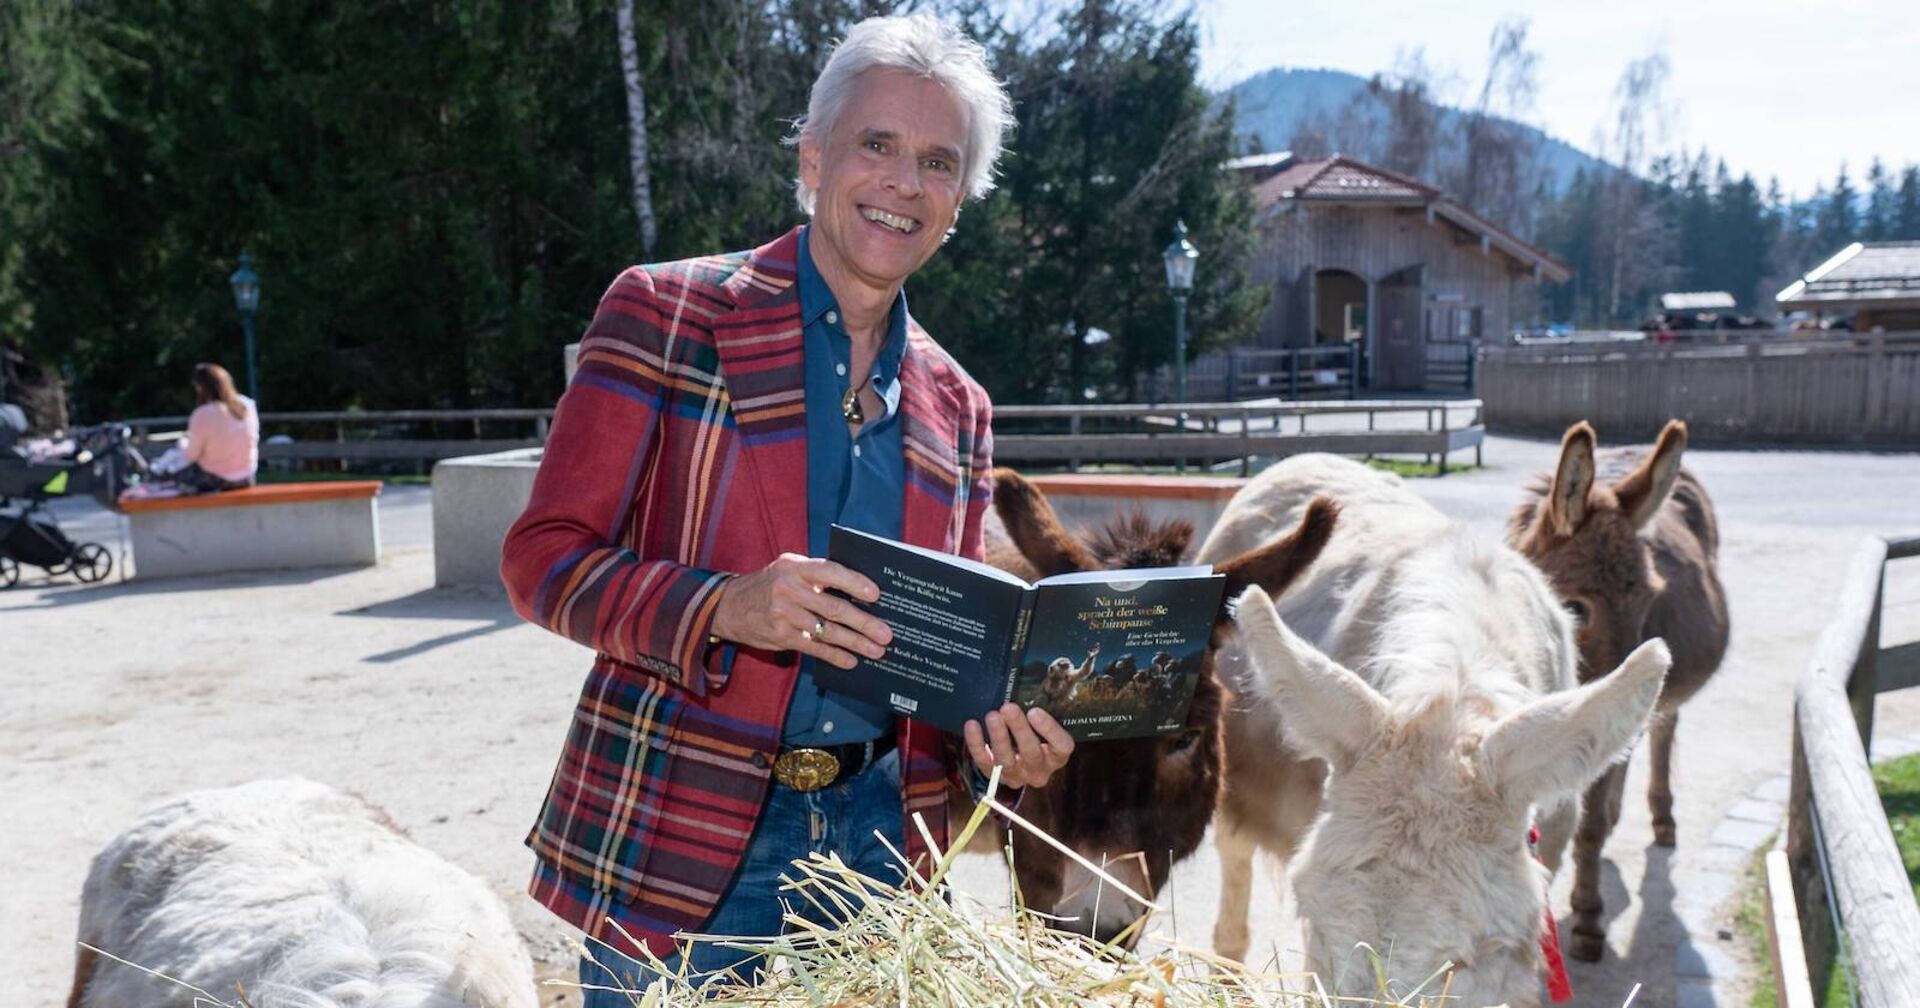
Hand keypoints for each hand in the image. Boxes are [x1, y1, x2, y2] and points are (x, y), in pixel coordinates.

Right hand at [710, 553, 892, 668]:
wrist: (729, 606)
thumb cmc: (770, 584)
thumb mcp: (788, 568)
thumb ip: (817, 574)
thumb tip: (860, 589)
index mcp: (795, 567)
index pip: (830, 571)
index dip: (855, 583)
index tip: (876, 595)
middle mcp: (789, 590)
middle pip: (833, 607)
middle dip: (863, 622)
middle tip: (886, 633)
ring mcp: (784, 615)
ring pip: (827, 631)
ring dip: (855, 643)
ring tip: (876, 650)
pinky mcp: (781, 636)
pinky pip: (814, 647)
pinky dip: (835, 655)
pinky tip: (851, 661)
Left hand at [963, 703, 1073, 789]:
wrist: (1019, 762)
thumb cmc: (1036, 737)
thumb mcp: (1044, 727)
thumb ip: (1040, 714)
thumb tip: (1031, 684)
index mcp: (1057, 756)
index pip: (1061, 746)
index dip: (1049, 729)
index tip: (1035, 711)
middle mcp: (1038, 770)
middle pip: (1032, 753)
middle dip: (1019, 729)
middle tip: (1009, 708)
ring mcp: (1016, 775)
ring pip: (1007, 760)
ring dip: (999, 736)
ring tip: (992, 716)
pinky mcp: (994, 775)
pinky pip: (984, 761)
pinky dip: (977, 744)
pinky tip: (972, 726)